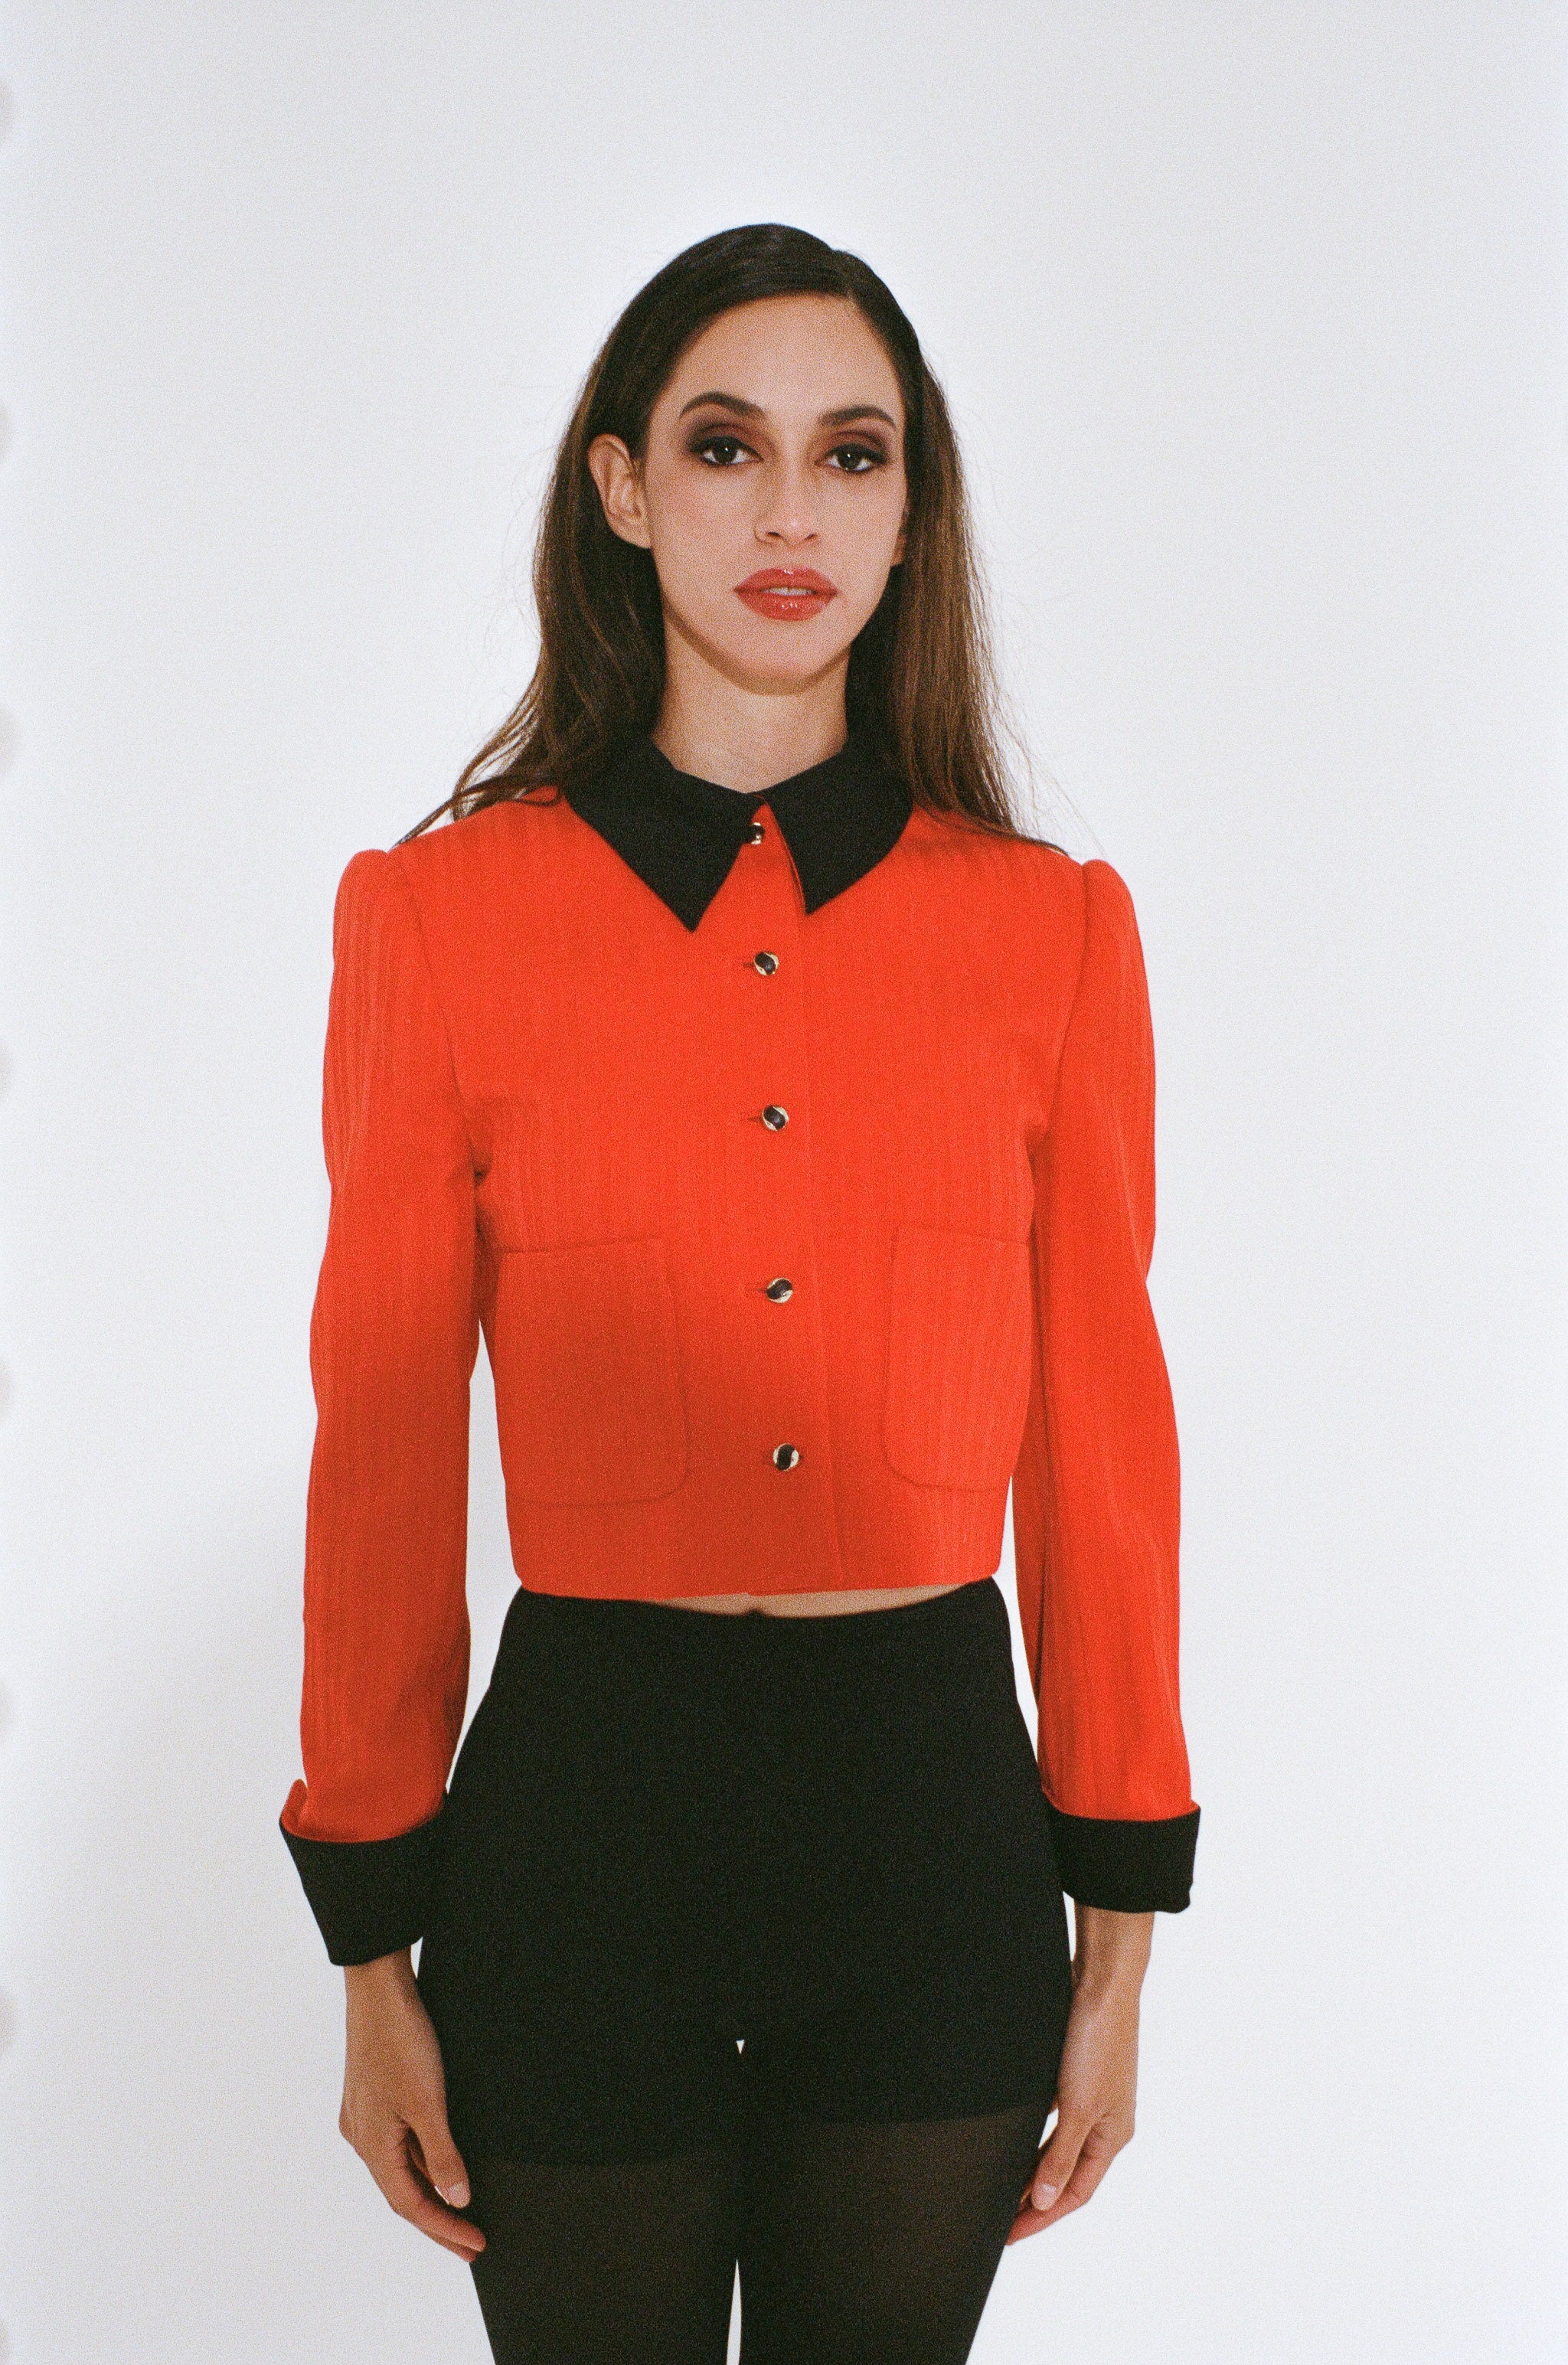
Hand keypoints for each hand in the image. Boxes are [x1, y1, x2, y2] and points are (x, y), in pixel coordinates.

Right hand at [339, 1948, 485, 2262]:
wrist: (378, 1985)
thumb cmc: (401, 2040)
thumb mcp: (428, 2102)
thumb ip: (442, 2153)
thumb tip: (457, 2198)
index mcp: (370, 2144)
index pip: (410, 2205)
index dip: (444, 2228)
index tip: (476, 2245)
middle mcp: (361, 2136)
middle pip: (402, 2191)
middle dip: (437, 2220)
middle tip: (472, 2243)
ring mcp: (365, 2114)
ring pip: (399, 2167)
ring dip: (429, 2191)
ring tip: (461, 2212)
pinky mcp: (373, 2094)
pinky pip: (398, 2143)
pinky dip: (420, 2161)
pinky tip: (440, 2161)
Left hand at [1005, 1906, 1152, 2244]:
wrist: (1100, 1983)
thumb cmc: (1097, 2041)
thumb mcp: (1079, 2106)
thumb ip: (1060, 2156)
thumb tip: (1043, 2201)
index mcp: (1113, 2137)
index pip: (1074, 2193)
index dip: (1041, 2218)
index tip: (1008, 2236)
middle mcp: (1105, 2122)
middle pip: (1066, 2175)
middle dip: (1034, 2201)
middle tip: (998, 2222)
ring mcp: (1091, 2099)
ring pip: (1057, 2149)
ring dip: (1032, 2171)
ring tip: (1000, 2192)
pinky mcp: (1074, 2076)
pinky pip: (1051, 2122)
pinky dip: (1033, 2138)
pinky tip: (1012, 2141)